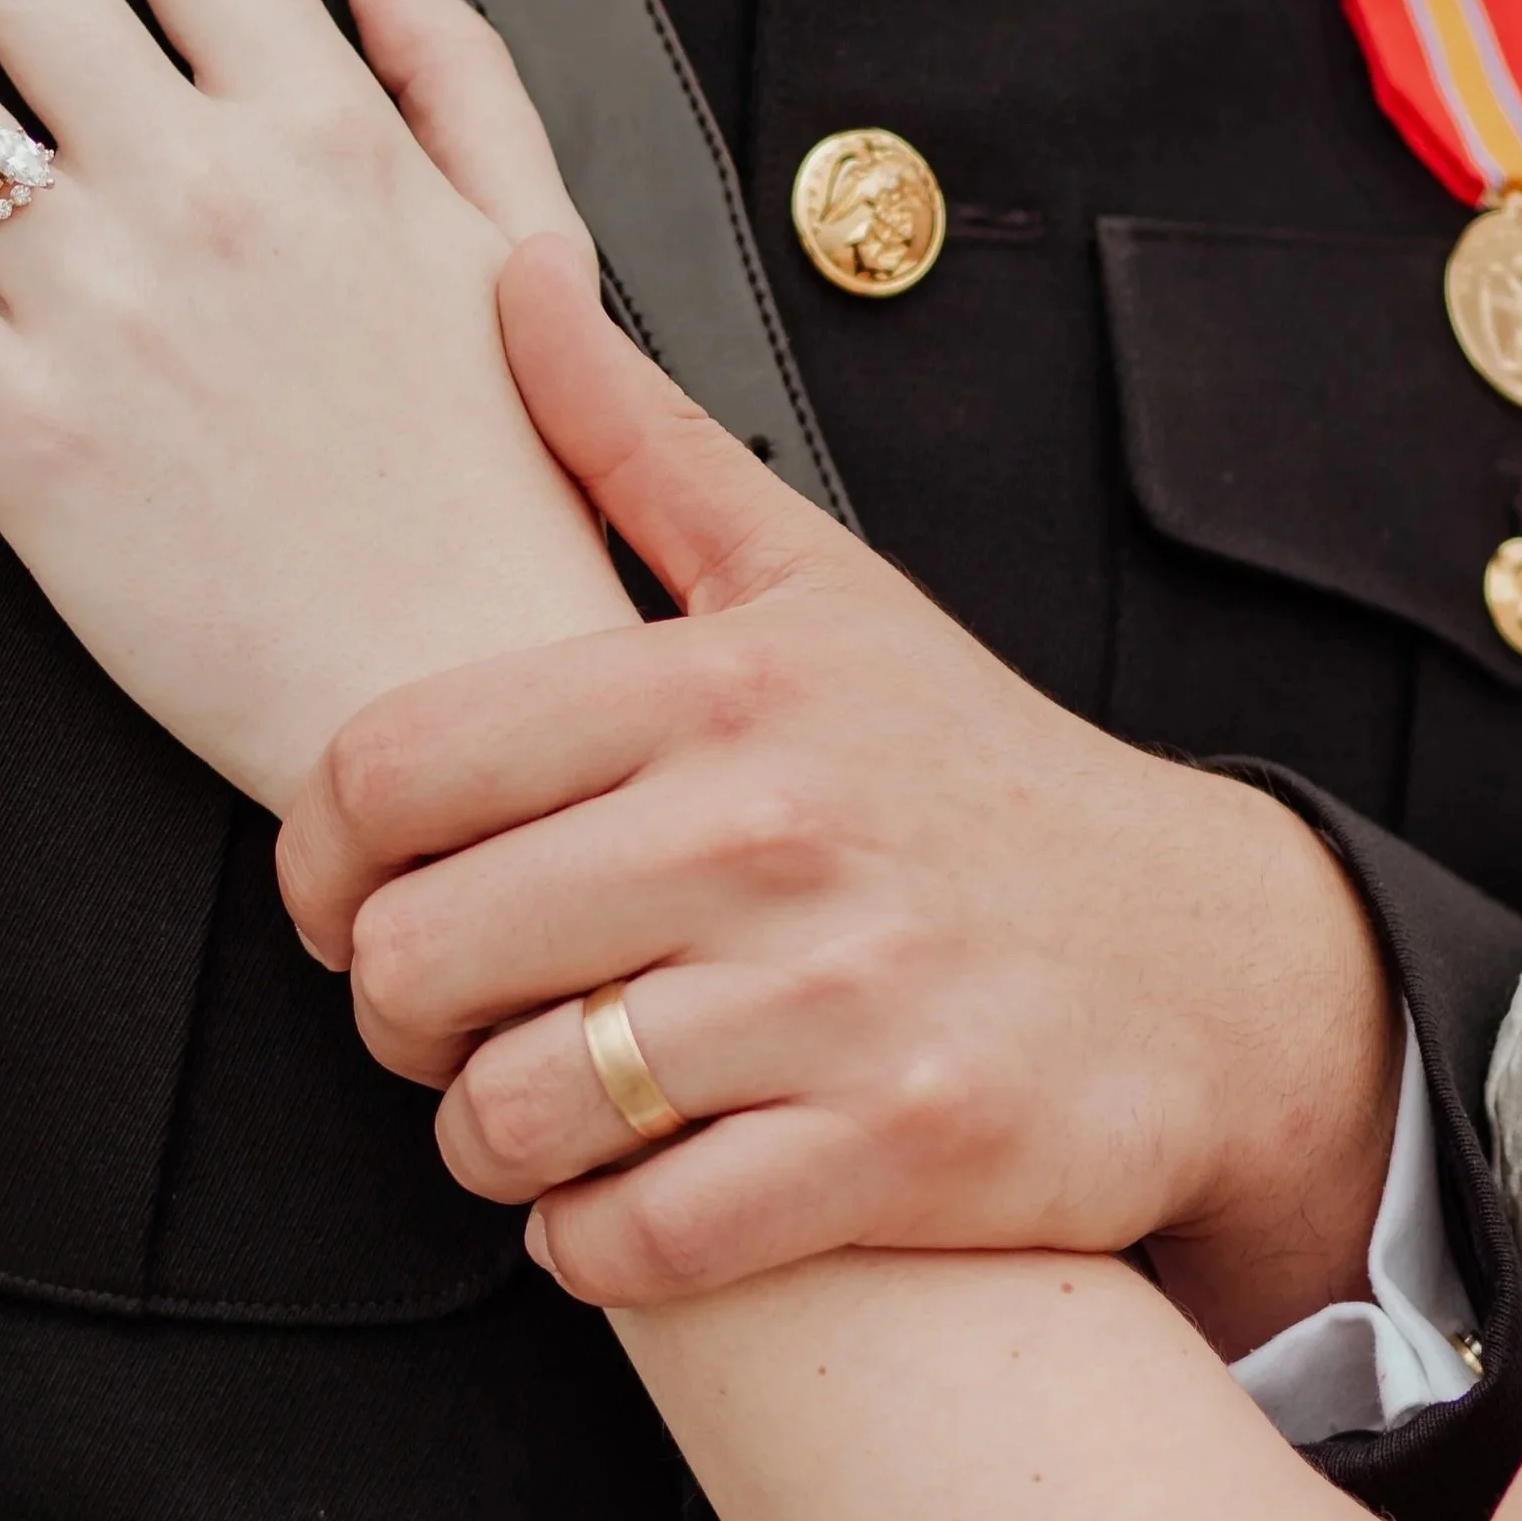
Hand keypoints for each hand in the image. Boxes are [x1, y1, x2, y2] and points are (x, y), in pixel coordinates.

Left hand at [279, 245, 1403, 1339]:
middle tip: (448, 1016)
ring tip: (540, 1103)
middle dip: (396, 1016)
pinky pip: (632, 1242)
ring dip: (488, 1141)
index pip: (387, 771)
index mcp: (719, 683)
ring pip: (508, 1117)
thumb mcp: (818, 583)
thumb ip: (640, 444)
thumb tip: (511, 278)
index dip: (316, 862)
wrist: (1205, 963)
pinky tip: (623, 1191)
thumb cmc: (971, 777)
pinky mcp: (891, 1152)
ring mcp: (833, 999)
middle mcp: (767, 829)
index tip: (344, 899)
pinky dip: (592, 1242)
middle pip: (416, 959)